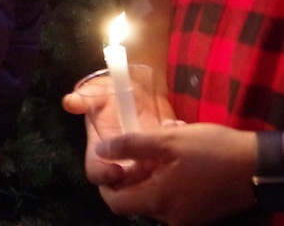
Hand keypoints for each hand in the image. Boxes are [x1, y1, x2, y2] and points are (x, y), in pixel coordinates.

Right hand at [62, 88, 176, 187]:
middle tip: (148, 165)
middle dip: (136, 180)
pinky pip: (169, 162)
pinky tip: (174, 126)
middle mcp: (120, 159)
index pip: (96, 172)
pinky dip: (175, 148)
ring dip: (158, 166)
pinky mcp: (161, 154)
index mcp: (101, 150)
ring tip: (164, 144)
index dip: (104, 177)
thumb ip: (85, 98)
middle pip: (123, 184)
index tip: (116, 171)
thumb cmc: (112, 91)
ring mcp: (142, 159)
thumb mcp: (97, 91)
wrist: (138, 86)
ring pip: (149, 177)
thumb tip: (69, 102)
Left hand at [93, 123, 256, 225]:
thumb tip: (100, 151)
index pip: (116, 203)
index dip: (106, 183)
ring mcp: (186, 218)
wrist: (258, 166)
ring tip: (163, 145)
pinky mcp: (199, 213)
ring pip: (154, 195)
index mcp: (159, 202)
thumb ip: (130, 146)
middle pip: (135, 199)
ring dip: (151, 171)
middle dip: (133, 171)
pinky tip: (177, 155)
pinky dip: (167, 178)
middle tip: (142, 147)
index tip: (111, 162)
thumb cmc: (212, 150)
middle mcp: (170, 217)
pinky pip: (172, 197)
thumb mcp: (168, 140)